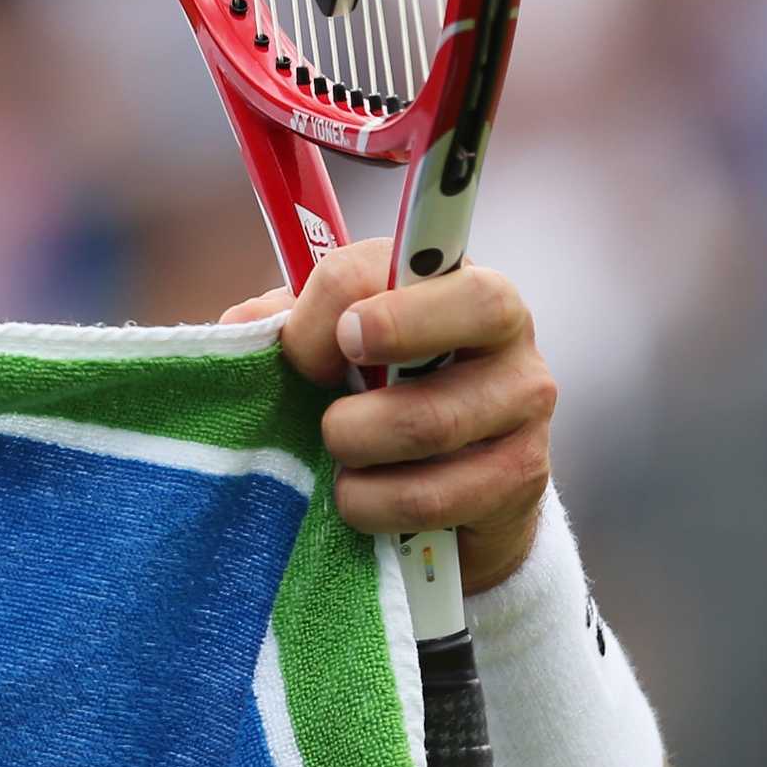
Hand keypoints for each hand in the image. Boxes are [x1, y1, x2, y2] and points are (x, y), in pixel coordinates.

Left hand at [219, 239, 555, 591]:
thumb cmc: (382, 390)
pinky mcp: (523, 477)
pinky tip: (360, 498)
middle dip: (366, 358)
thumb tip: (241, 327)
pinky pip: (434, 495)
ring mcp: (525, 405)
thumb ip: (289, 322)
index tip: (301, 353)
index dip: (332, 303)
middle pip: (448, 325)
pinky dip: (375, 503)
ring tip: (337, 457)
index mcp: (455, 279)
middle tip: (327, 416)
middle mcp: (508, 333)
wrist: (454, 487)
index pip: (399, 263)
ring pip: (429, 421)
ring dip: (357, 446)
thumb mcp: (335, 345)